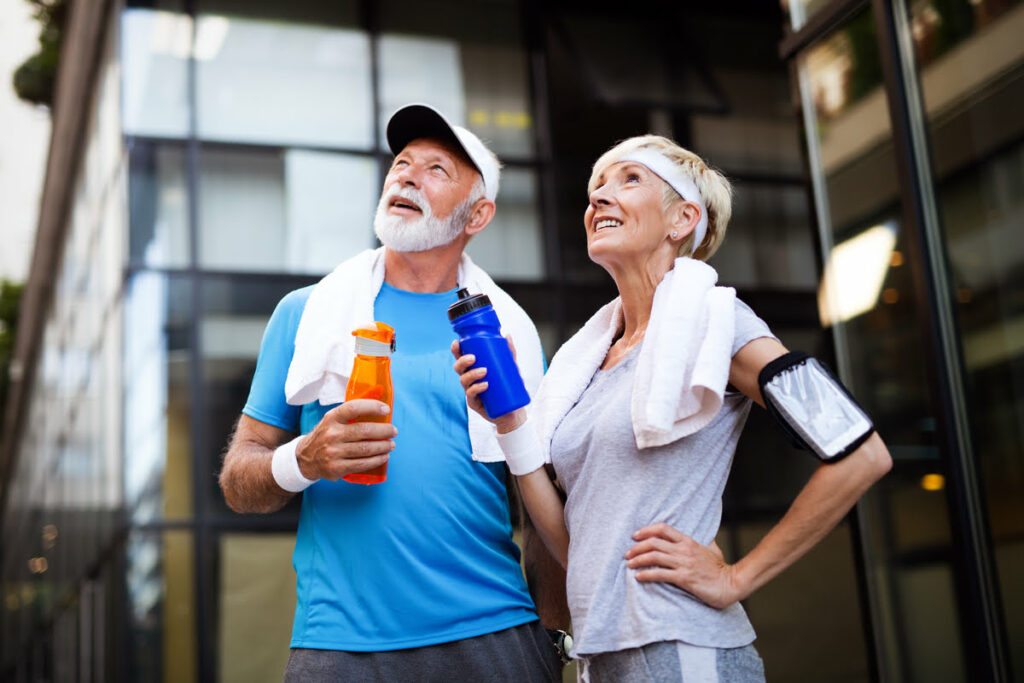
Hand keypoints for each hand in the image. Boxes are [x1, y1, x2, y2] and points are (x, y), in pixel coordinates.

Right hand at [295, 399, 395, 480]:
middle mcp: (331, 434)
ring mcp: (333, 452)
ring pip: (365, 449)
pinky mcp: (336, 468)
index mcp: (331, 418)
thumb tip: (379, 408)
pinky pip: (362, 464)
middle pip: (364, 431)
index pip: (353, 408)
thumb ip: (350, 415)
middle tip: (393, 431)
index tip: (386, 409)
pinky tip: (383, 456)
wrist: (304, 459)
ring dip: (383, 446)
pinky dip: (376, 460)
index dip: (372, 407)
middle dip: (384, 431)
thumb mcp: (331, 421)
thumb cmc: (325, 436)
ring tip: (391, 445)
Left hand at [625, 523, 741, 609]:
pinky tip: (638, 577)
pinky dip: (646, 575)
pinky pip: (660, 574)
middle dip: (637, 547)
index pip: (663, 529)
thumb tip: (704, 538)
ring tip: (629, 564)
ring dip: (638, 560)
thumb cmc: (721, 569)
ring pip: (654, 557)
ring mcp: (684, 563)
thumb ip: (705, 542)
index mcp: (688, 541)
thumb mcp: (712, 549)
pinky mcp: (684, 578)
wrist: (732, 584)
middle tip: (627, 554)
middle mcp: (684, 550)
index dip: (646, 530)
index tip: (635, 535)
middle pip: (654, 542)